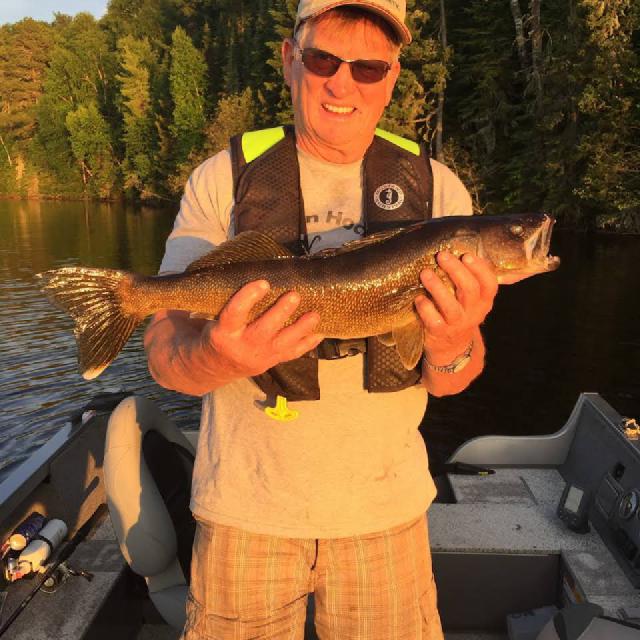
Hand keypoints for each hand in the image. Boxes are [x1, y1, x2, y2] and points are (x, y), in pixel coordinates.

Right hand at [200, 280, 323, 377]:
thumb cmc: (217, 333)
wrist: (215, 367)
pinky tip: (320, 333)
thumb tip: (241, 269)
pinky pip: (292, 354)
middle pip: (264, 329)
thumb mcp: (212, 319)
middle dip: (281, 312)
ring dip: (301, 328)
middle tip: (295, 295)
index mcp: (223, 332)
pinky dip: (307, 344)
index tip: (263, 283)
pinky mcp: (272, 362)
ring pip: (282, 343)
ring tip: (315, 314)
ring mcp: (259, 356)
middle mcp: (243, 346)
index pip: (234, 313)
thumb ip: (224, 302)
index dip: (248, 297)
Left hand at [415, 251, 497, 364]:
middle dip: (455, 270)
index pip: (489, 284)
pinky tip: (419, 298)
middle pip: (469, 289)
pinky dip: (425, 308)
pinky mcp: (440, 333)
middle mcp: (473, 312)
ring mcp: (457, 324)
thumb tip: (457, 250)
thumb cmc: (460, 313)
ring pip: (450, 306)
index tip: (467, 255)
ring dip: (437, 287)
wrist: (452, 348)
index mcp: (484, 301)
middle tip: (441, 256)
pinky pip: (434, 320)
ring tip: (425, 273)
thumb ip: (469, 280)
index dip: (480, 269)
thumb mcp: (471, 300)